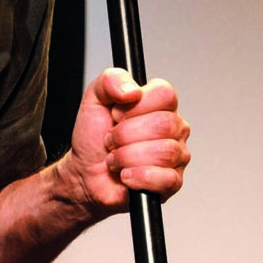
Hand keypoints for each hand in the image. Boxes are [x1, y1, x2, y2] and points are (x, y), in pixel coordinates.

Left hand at [64, 66, 191, 214]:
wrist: (85, 174)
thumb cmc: (94, 138)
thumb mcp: (94, 99)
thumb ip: (111, 80)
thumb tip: (132, 90)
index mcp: (161, 104)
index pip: (165, 94)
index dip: (134, 107)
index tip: (116, 114)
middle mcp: (174, 127)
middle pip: (163, 124)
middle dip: (126, 135)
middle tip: (112, 140)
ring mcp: (176, 155)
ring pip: (163, 152)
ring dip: (128, 157)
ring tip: (117, 159)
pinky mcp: (172, 182)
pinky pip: (166, 178)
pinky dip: (138, 177)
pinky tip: (126, 176)